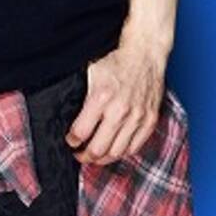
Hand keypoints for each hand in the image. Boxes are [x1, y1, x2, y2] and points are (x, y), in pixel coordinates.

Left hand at [66, 38, 166, 165]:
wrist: (144, 56)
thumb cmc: (115, 63)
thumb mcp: (89, 73)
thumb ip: (80, 95)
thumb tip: (65, 114)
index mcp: (101, 97)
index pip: (81, 132)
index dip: (72, 140)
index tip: (70, 141)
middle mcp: (120, 110)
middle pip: (98, 148)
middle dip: (85, 156)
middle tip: (79, 155)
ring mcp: (137, 117)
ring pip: (117, 152)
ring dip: (103, 159)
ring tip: (94, 157)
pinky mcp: (150, 121)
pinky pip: (135, 147)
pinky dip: (122, 154)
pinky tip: (113, 151)